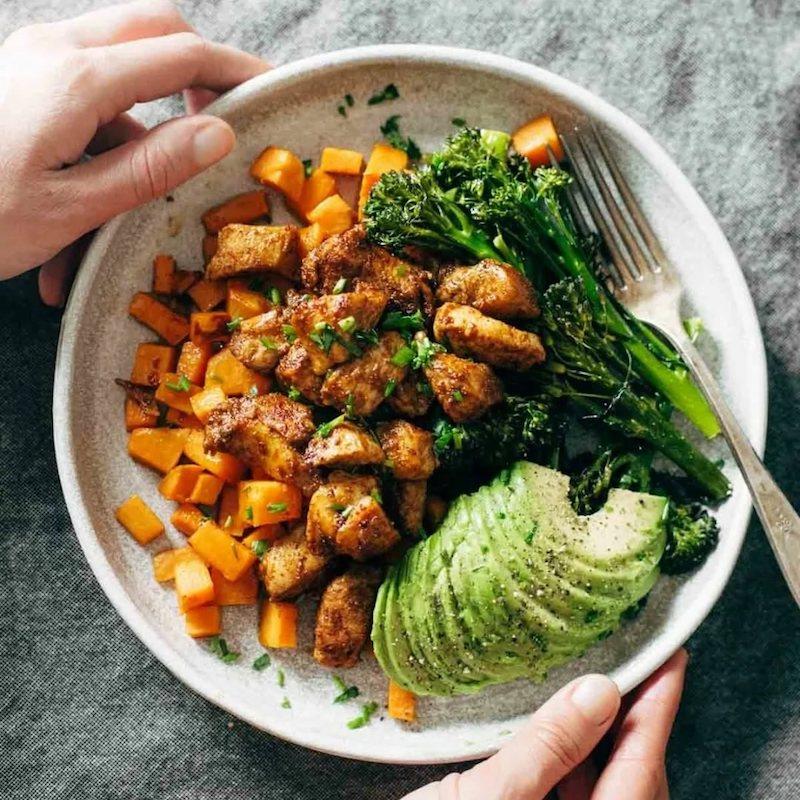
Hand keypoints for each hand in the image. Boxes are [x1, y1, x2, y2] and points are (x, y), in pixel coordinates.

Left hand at [0, 0, 267, 304]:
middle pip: (152, 24)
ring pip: (119, 53)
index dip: (238, 69)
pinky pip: (85, 79)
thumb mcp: (75, 207)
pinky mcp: (19, 76)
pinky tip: (97, 186)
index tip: (275, 89)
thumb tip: (218, 131)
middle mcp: (53, 50)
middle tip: (224, 115)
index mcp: (76, 80)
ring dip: (151, 103)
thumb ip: (152, 166)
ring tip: (146, 182)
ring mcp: (31, 58)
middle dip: (199, 62)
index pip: (181, 53)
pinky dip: (111, 123)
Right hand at [404, 649, 686, 799]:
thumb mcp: (485, 796)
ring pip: (608, 787)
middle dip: (639, 721)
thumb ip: (546, 748)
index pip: (640, 775)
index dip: (658, 713)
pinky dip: (578, 757)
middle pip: (634, 783)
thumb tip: (597, 693)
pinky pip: (577, 793)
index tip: (672, 662)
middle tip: (643, 664)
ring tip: (606, 684)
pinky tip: (567, 726)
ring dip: (609, 737)